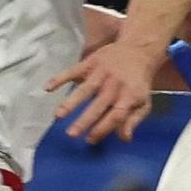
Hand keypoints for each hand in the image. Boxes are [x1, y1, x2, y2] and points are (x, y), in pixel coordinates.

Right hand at [49, 33, 163, 143]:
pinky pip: (73, 71)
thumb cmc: (138, 82)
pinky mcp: (90, 63)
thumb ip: (133, 120)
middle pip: (98, 106)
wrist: (137, 50)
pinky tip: (47, 88)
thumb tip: (124, 139)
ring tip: (58, 116)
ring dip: (70, 103)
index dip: (103, 128)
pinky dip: (60, 78)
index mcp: (129, 97)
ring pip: (84, 90)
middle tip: (70, 134)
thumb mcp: (143, 102)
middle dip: (84, 120)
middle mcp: (114, 86)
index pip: (116, 116)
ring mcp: (101, 73)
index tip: (90, 140)